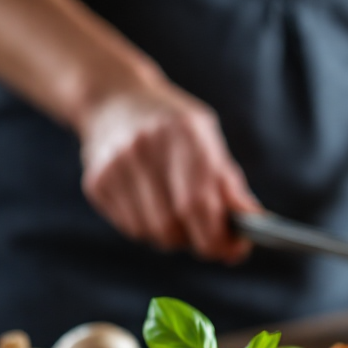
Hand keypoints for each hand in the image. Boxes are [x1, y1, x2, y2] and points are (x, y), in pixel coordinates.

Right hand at [78, 81, 259, 262]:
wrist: (111, 98)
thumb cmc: (172, 124)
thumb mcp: (206, 137)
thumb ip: (228, 181)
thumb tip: (251, 224)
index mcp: (181, 132)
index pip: (197, 203)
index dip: (217, 236)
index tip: (234, 249)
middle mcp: (143, 148)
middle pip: (172, 226)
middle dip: (199, 241)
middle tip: (211, 237)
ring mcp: (115, 167)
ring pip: (152, 233)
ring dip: (175, 236)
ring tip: (180, 213)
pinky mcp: (96, 183)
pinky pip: (132, 229)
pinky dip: (151, 228)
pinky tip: (154, 204)